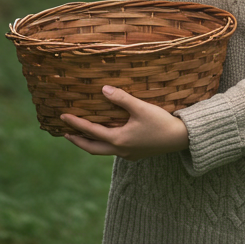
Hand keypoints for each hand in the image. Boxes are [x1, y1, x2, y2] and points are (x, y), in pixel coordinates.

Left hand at [60, 86, 189, 160]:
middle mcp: (121, 150)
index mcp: (119, 140)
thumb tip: (103, 89)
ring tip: (81, 135)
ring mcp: (128, 154)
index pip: (91, 131)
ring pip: (102, 151)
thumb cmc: (161, 122)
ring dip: (90, 143)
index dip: (75, 123)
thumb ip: (121, 98)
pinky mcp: (136, 154)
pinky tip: (106, 137)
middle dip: (78, 140)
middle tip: (65, 133)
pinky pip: (113, 150)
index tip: (62, 116)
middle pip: (92, 148)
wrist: (181, 139)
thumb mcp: (140, 108)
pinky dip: (103, 144)